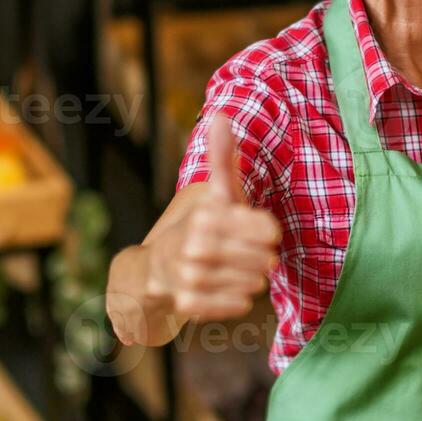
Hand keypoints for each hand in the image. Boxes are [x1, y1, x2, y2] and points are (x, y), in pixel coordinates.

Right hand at [146, 113, 281, 322]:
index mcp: (202, 215)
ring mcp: (186, 276)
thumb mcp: (213, 193)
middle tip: (262, 257)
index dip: (264, 230)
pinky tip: (238, 293)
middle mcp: (190, 245)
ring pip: (243, 282)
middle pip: (252, 257)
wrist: (153, 271)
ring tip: (249, 274)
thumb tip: (220, 115)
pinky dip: (234, 301)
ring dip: (249, 278)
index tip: (268, 232)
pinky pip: (228, 306)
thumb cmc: (197, 227)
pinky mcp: (185, 303)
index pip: (256, 227)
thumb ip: (221, 158)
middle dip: (259, 257)